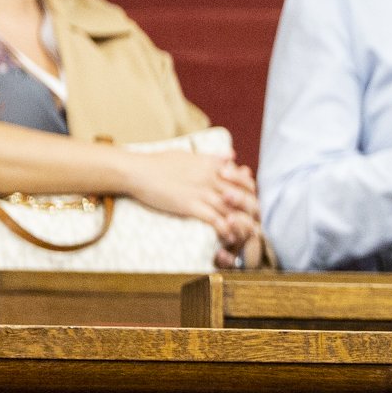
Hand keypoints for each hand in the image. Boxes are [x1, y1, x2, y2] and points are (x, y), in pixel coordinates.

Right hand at [122, 147, 260, 246]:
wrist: (137, 171)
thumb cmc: (160, 162)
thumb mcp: (190, 155)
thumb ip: (213, 158)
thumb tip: (233, 156)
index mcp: (213, 165)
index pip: (244, 180)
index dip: (252, 193)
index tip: (251, 204)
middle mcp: (211, 177)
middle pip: (243, 196)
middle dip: (251, 211)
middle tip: (254, 222)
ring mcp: (201, 192)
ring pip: (232, 209)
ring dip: (240, 224)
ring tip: (245, 234)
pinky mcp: (189, 205)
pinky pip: (214, 219)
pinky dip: (224, 229)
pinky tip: (228, 237)